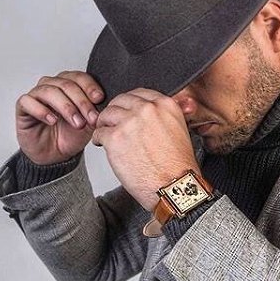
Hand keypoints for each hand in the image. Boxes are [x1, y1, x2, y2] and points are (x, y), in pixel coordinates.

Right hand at [15, 71, 104, 164]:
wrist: (56, 156)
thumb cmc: (70, 136)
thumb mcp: (90, 124)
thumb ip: (96, 111)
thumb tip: (106, 103)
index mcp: (69, 86)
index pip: (79, 77)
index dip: (89, 86)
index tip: (100, 99)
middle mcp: (52, 86)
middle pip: (66, 84)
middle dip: (81, 102)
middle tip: (90, 118)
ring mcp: (36, 95)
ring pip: (49, 91)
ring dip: (66, 107)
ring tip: (76, 123)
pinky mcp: (23, 107)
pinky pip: (28, 101)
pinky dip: (41, 110)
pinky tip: (52, 120)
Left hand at [91, 88, 200, 211]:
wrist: (173, 187)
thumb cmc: (178, 166)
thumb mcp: (180, 131)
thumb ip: (164, 117)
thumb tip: (151, 112)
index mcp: (165, 105)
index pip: (140, 93)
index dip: (130, 103)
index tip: (126, 111)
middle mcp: (148, 109)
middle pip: (121, 101)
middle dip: (115, 112)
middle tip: (112, 123)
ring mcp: (130, 122)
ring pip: (107, 114)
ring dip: (104, 125)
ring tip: (107, 136)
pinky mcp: (115, 138)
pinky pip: (99, 133)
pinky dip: (99, 140)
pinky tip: (104, 146)